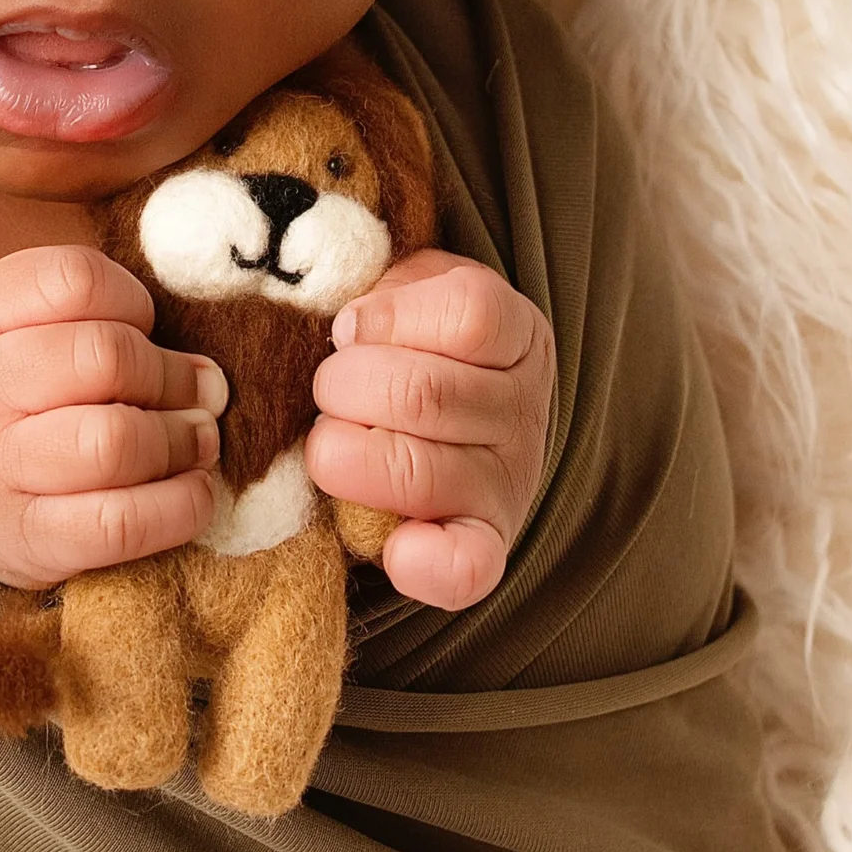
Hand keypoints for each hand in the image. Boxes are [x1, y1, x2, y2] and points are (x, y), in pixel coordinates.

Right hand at [0, 246, 226, 589]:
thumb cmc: (12, 400)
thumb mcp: (20, 331)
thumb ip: (97, 321)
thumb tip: (206, 374)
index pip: (75, 280)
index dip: (134, 302)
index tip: (144, 330)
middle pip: (104, 357)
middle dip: (174, 377)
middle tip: (203, 394)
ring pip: (113, 441)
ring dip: (181, 440)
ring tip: (199, 441)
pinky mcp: (23, 540)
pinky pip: (118, 523)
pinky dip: (179, 506)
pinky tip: (193, 492)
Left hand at [307, 249, 554, 611]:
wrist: (452, 427)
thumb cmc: (412, 346)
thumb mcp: (413, 289)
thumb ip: (386, 283)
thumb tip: (344, 320)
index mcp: (518, 337)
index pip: (469, 315)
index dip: (388, 318)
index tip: (351, 328)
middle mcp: (524, 414)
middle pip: (423, 393)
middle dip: (343, 387)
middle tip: (327, 391)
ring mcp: (507, 485)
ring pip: (415, 469)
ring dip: (342, 454)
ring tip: (331, 443)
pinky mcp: (483, 548)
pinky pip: (463, 568)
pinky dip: (422, 563)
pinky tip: (394, 544)